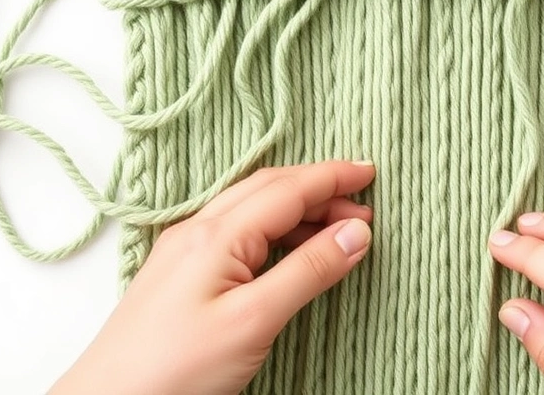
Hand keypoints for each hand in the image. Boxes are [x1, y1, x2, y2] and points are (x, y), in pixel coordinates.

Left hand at [51, 160, 375, 394]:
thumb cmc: (173, 369)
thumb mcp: (254, 320)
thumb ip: (307, 272)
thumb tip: (355, 234)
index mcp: (215, 234)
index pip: (287, 189)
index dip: (332, 177)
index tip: (371, 173)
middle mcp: (197, 231)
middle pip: (269, 189)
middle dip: (319, 188)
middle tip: (363, 203)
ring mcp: (184, 251)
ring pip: (252, 208)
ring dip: (298, 208)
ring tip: (338, 227)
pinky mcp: (180, 275)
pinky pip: (236, 231)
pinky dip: (274, 228)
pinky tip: (288, 246)